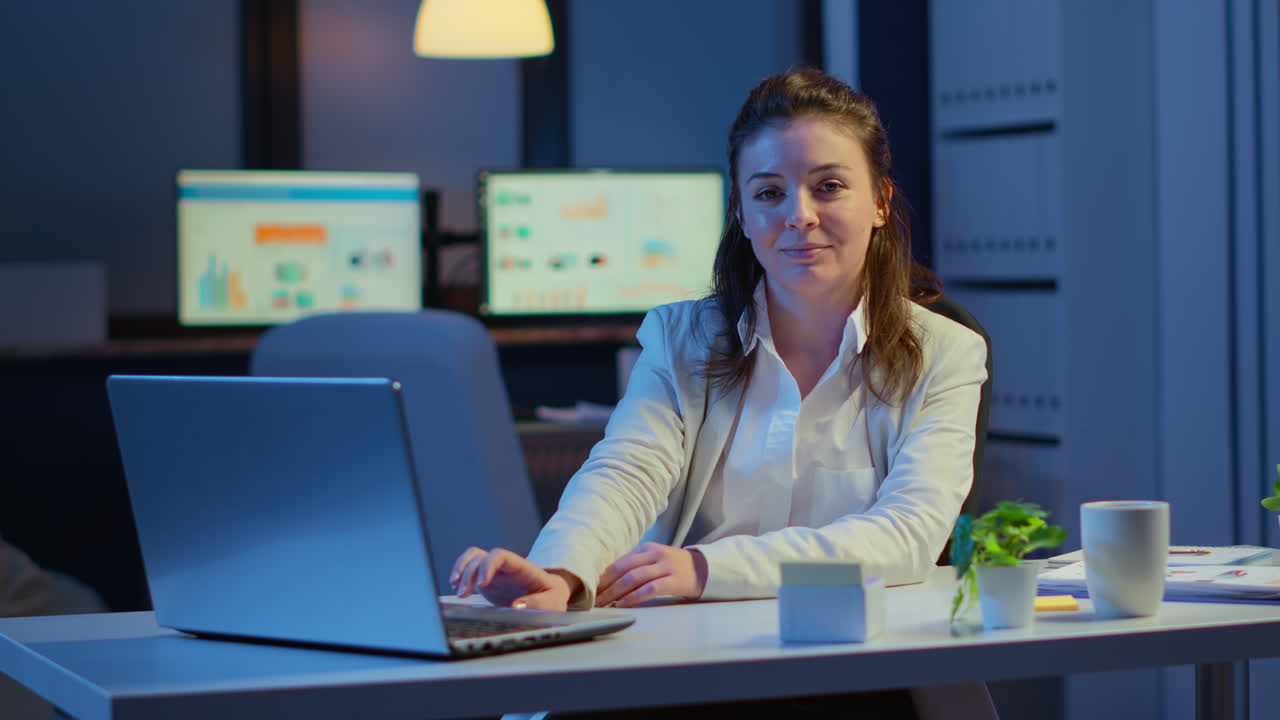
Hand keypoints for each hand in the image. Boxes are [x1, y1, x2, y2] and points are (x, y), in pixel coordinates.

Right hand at [450, 547, 573, 610]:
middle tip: (463, 593)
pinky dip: (460, 574)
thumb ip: (538, 603)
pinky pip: (470, 568)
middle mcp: (506, 566)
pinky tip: (457, 589)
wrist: (549, 595)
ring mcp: (495, 571)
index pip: (501, 556)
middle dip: (469, 573)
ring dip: (461, 571)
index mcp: (521, 567)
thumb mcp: (553, 602)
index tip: (482, 583)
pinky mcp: (488, 580)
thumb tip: (516, 606)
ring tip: (458, 591)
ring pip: (473, 558)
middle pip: (482, 556)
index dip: (488, 565)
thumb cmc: (552, 597)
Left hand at [595, 542, 706, 607]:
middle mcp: (655, 554)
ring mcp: (666, 566)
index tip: (589, 588)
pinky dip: (634, 597)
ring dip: (615, 592)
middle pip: (623, 568)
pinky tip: (623, 604)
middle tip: (591, 599)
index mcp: (647, 549)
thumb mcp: (655, 560)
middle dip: (605, 585)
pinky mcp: (675, 580)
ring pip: (634, 578)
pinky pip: (650, 589)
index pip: (619, 561)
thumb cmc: (675, 568)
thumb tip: (607, 581)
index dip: (602, 576)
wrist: (706, 570)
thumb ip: (636, 566)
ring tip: (603, 604)